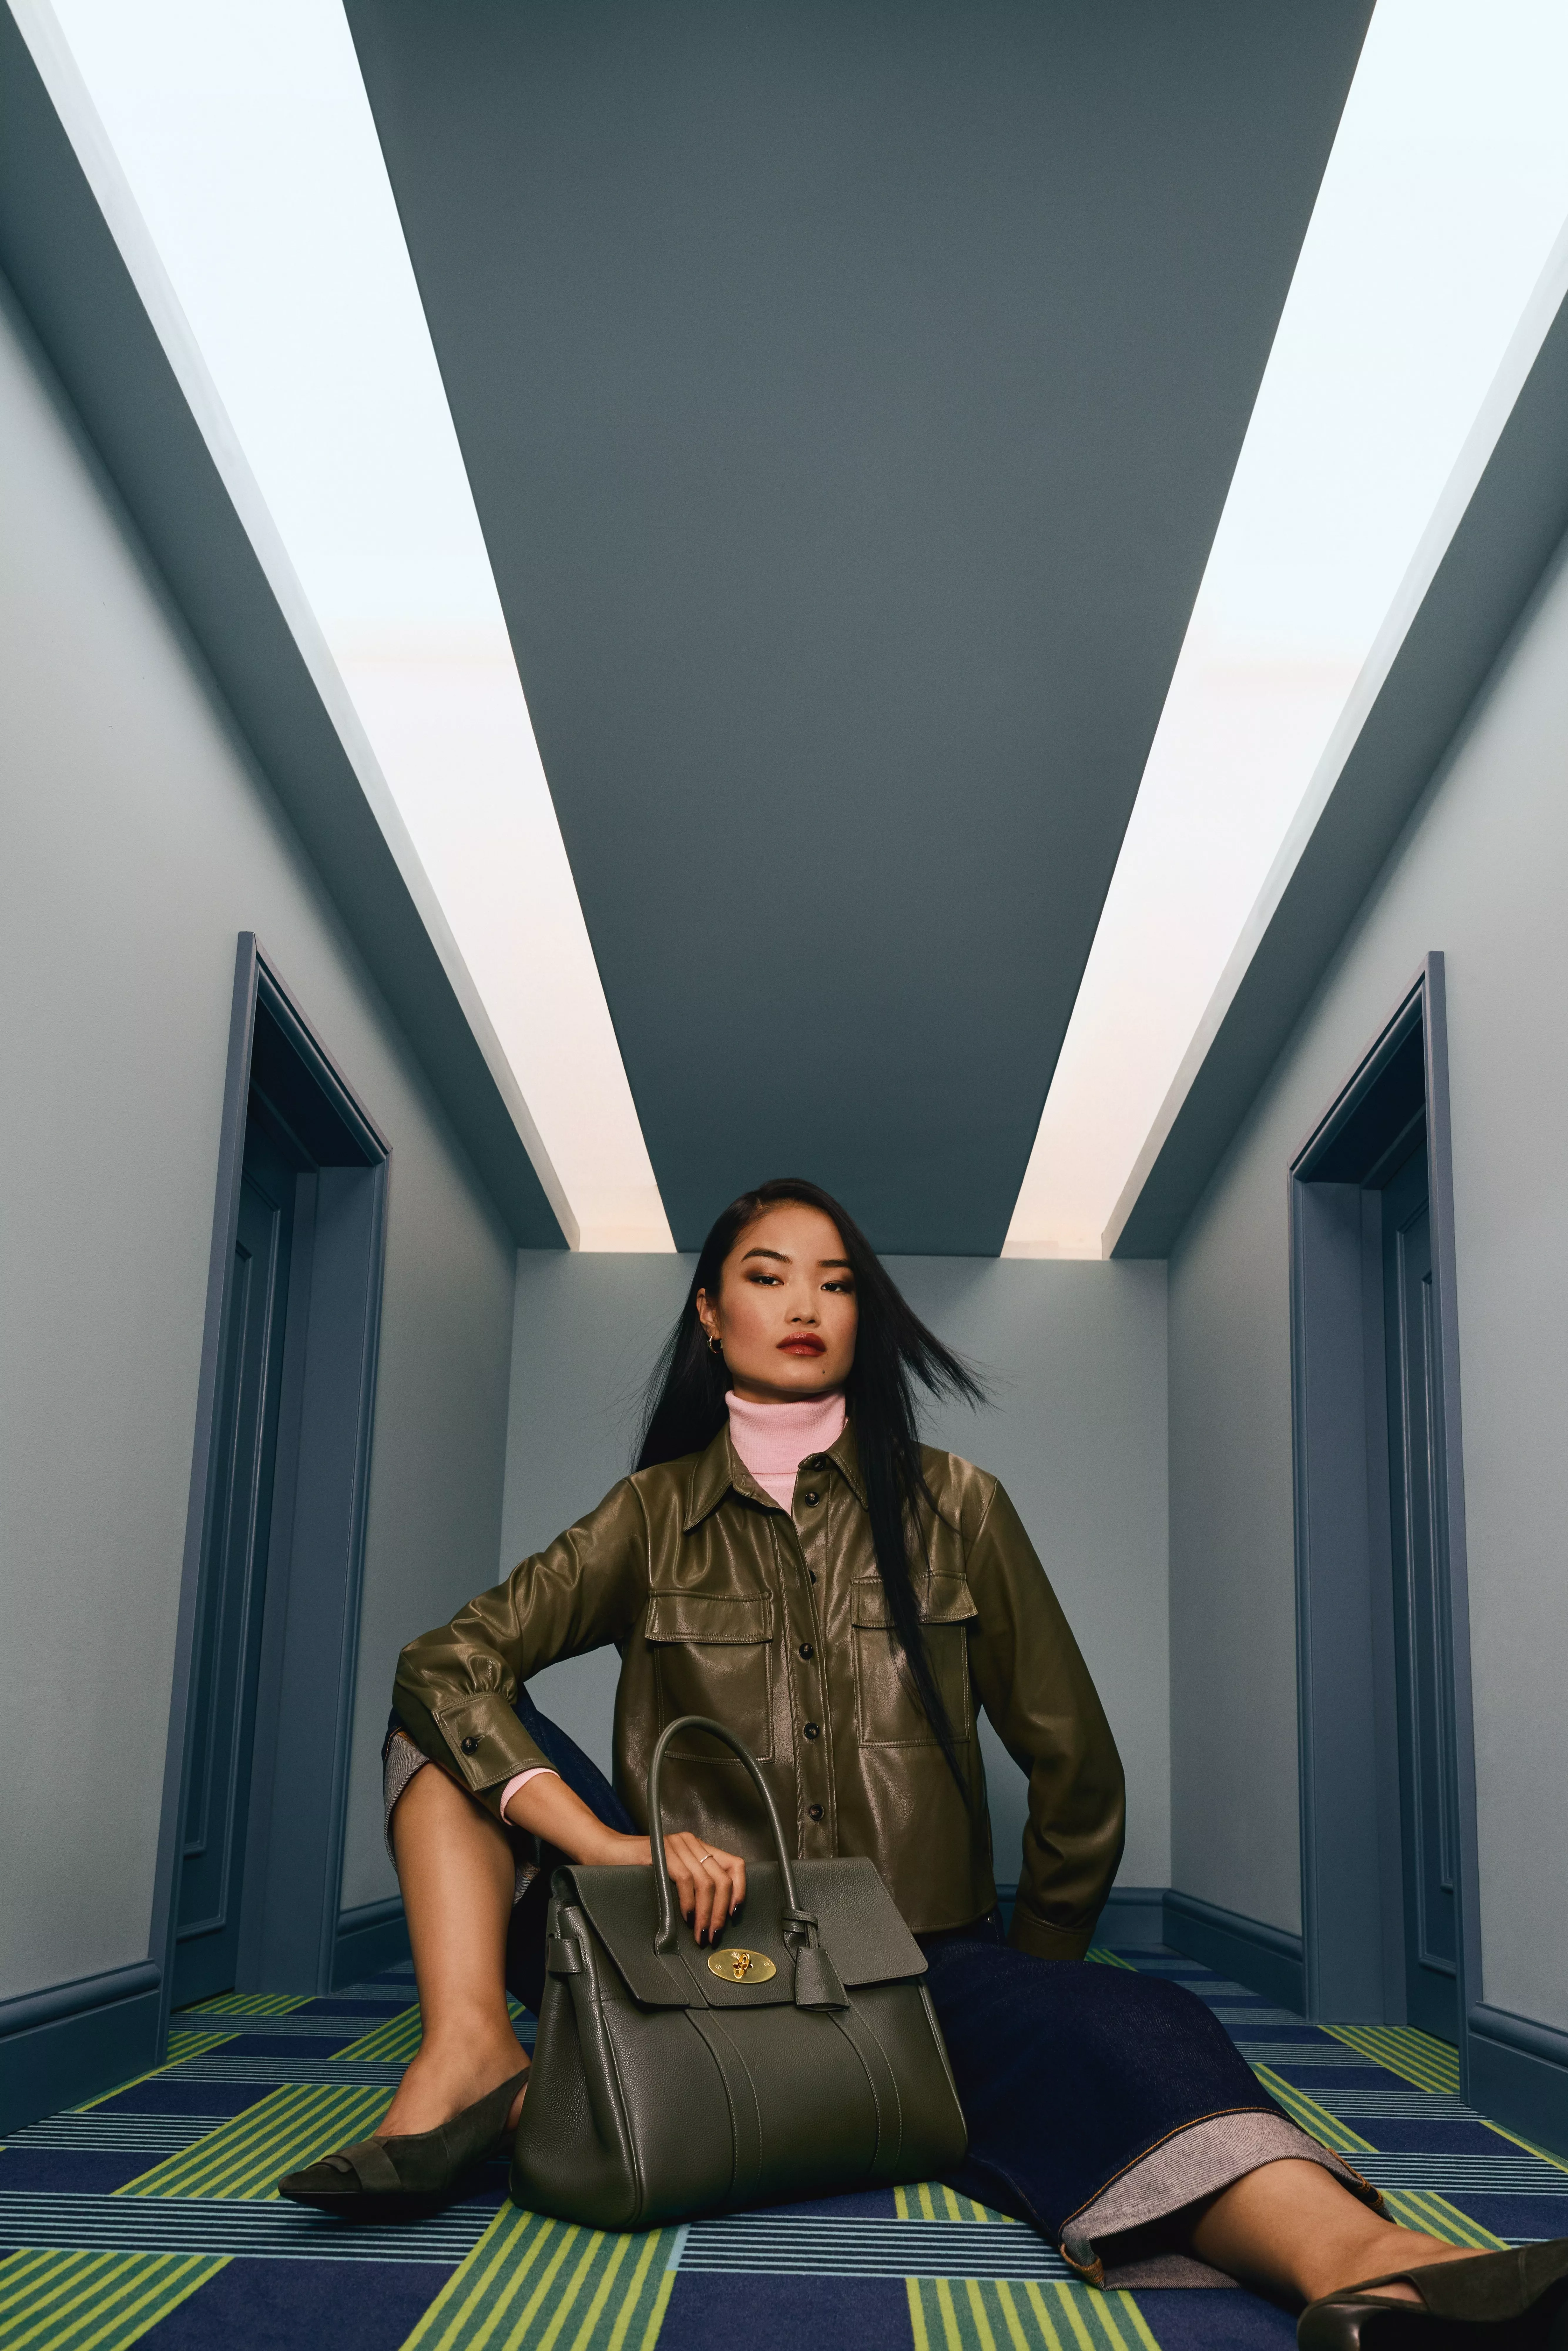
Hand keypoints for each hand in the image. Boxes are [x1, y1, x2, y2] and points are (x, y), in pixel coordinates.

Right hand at [598, 1830, 747, 1946]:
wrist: (605, 1852)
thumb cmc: (637, 1869)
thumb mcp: (672, 1874)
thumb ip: (692, 1886)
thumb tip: (712, 1917)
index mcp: (699, 1847)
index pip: (735, 1865)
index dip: (740, 1891)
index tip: (734, 1915)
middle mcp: (692, 1843)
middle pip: (723, 1878)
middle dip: (720, 1912)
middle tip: (712, 1935)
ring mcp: (678, 1846)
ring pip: (707, 1882)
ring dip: (706, 1914)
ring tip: (700, 1934)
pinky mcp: (662, 1853)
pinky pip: (686, 1880)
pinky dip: (689, 1902)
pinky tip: (686, 1917)